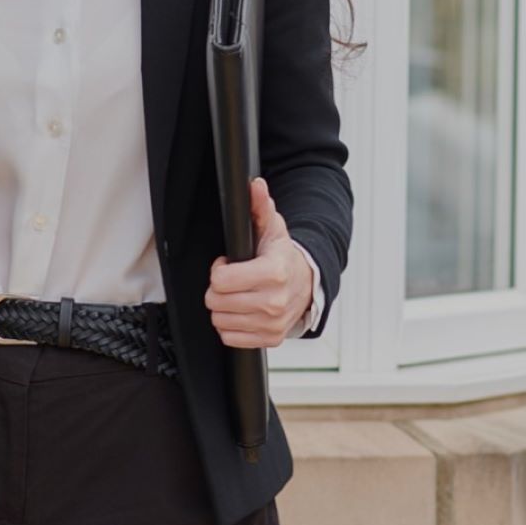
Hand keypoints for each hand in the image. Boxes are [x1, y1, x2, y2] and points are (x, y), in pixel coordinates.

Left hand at [206, 178, 314, 348]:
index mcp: (273, 272)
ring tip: (238, 294)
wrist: (308, 283)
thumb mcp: (273, 229)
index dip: (219, 270)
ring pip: (221, 321)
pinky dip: (232, 326)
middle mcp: (274, 301)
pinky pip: (231, 338)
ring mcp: (272, 323)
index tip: (228, 264)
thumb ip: (260, 206)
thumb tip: (255, 186)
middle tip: (232, 280)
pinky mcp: (271, 338)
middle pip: (217, 302)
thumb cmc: (284, 256)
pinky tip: (243, 311)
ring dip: (224, 308)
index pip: (221, 281)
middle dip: (218, 289)